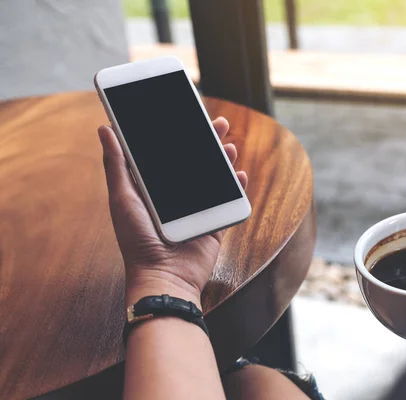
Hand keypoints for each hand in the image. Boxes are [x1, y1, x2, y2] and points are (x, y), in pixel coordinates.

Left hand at [98, 118, 247, 307]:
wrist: (164, 276)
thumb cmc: (137, 240)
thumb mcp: (122, 198)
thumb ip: (117, 164)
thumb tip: (105, 129)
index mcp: (153, 188)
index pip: (168, 154)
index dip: (178, 134)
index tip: (187, 114)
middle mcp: (176, 196)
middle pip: (195, 161)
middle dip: (208, 141)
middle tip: (218, 123)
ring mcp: (196, 209)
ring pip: (214, 177)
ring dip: (224, 159)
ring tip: (230, 145)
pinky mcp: (213, 223)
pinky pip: (228, 201)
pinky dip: (237, 187)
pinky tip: (239, 174)